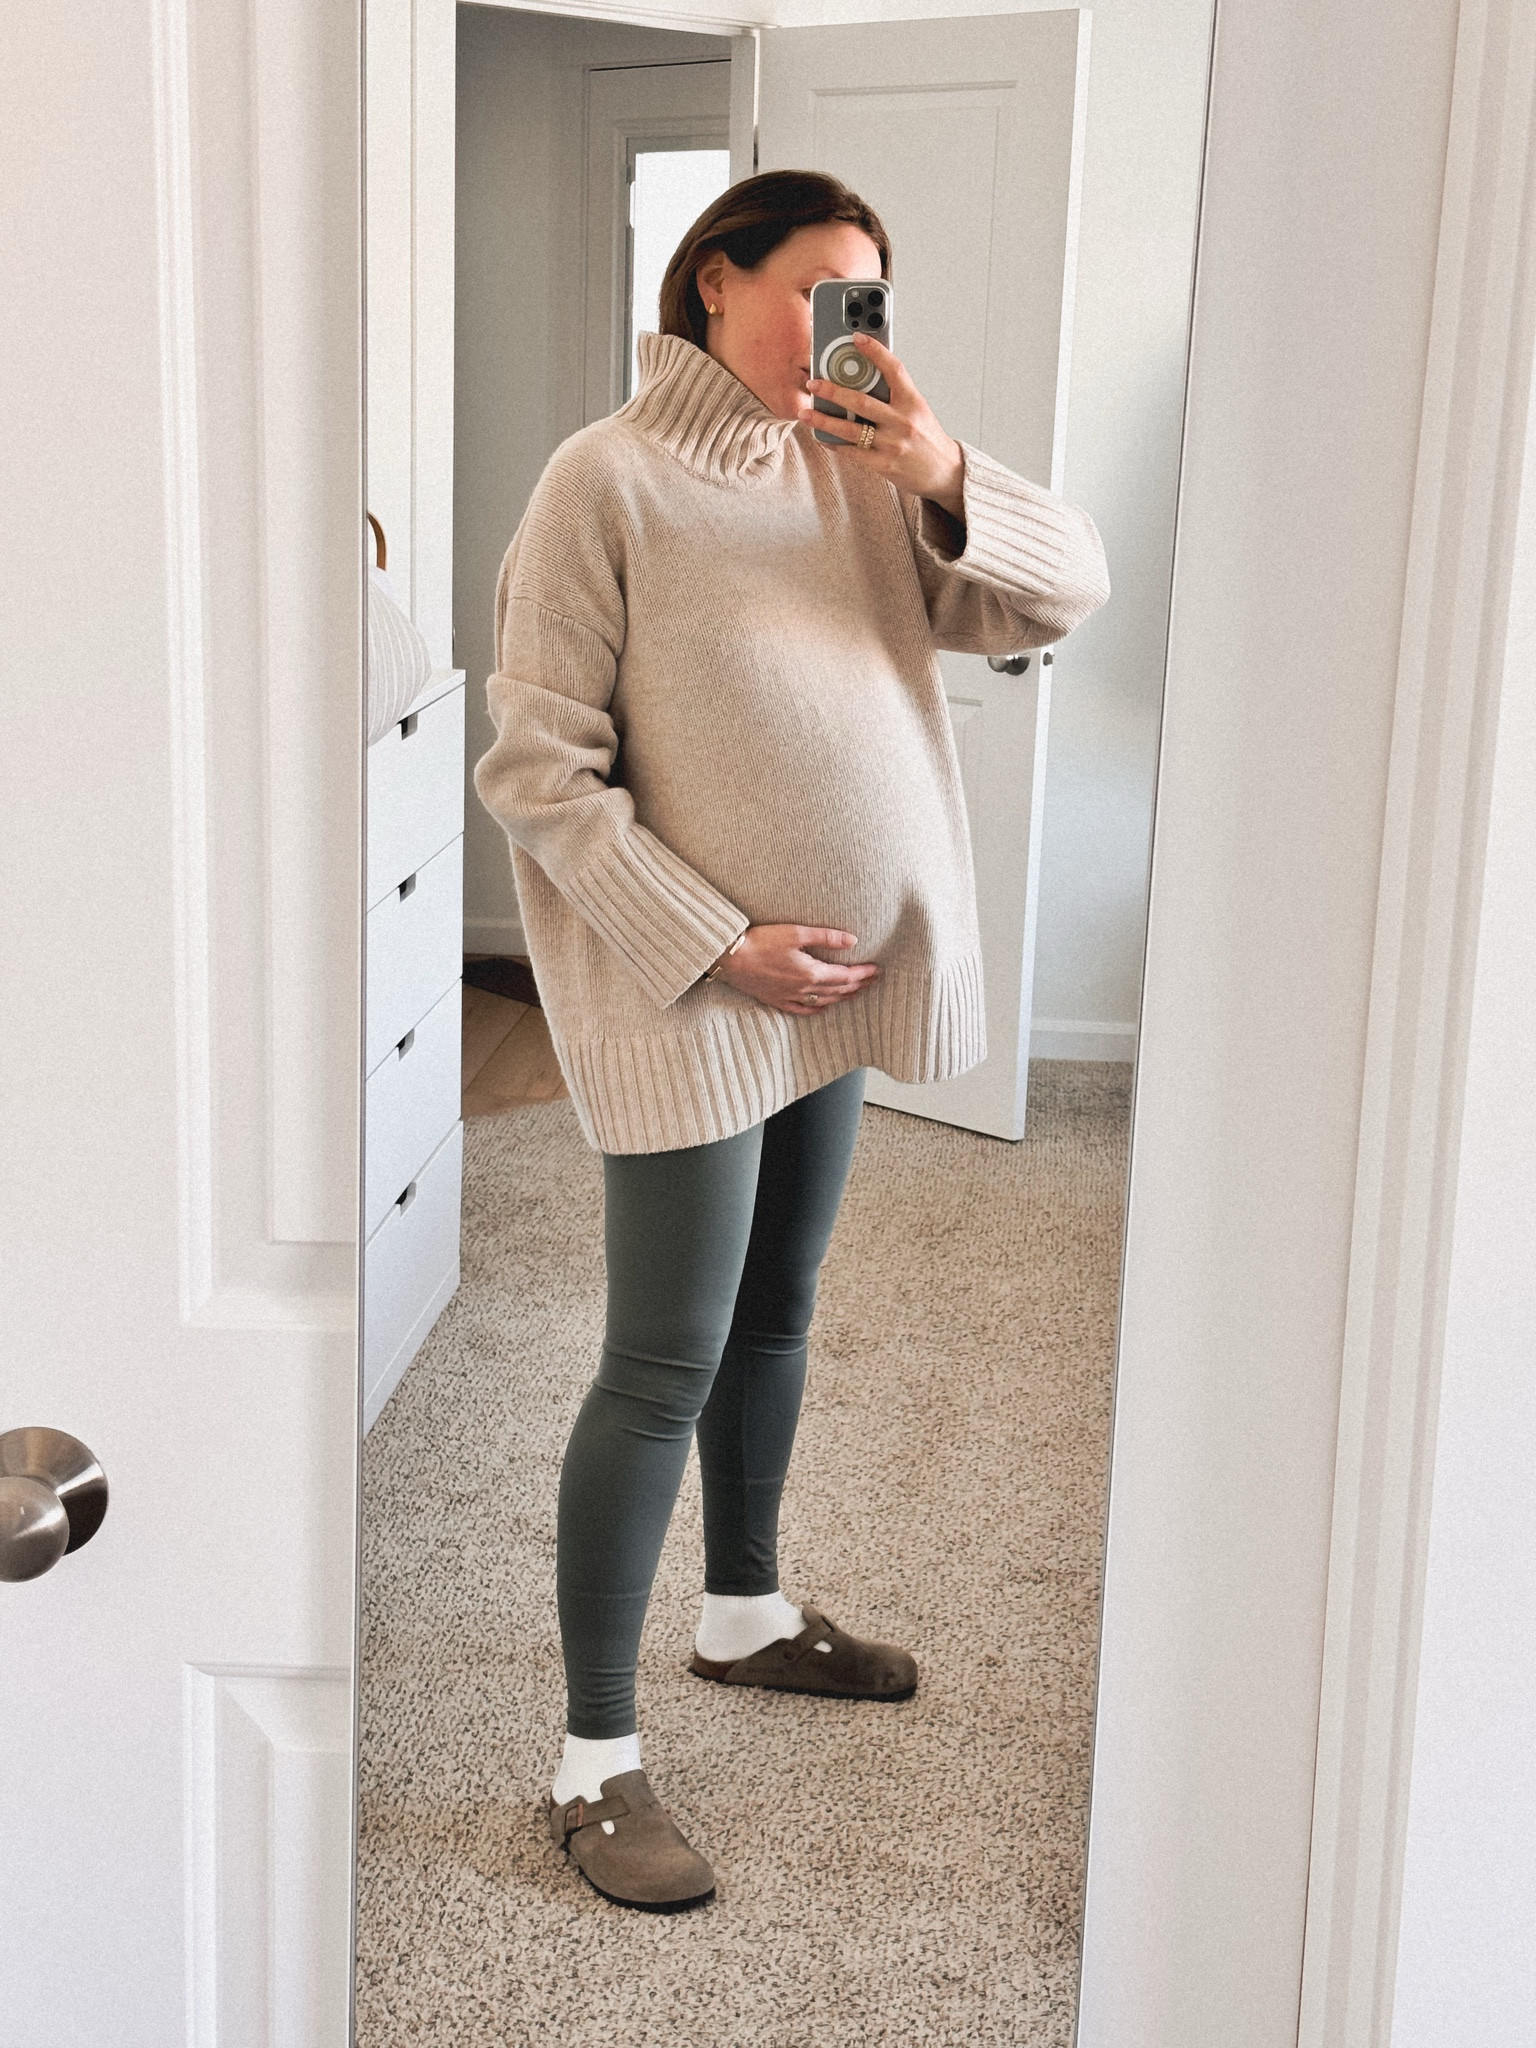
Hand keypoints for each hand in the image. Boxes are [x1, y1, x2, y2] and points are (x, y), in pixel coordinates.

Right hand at [713, 925, 880, 1015]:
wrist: (731, 958)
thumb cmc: (761, 941)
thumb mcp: (796, 933)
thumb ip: (826, 937)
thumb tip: (852, 940)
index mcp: (811, 973)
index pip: (845, 975)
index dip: (863, 973)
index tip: (877, 970)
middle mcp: (803, 989)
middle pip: (839, 990)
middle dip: (858, 985)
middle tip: (873, 981)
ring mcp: (790, 997)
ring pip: (824, 1001)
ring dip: (843, 997)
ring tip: (856, 992)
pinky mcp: (776, 1000)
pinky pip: (802, 1009)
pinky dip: (817, 1008)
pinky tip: (824, 1007)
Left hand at [807, 334, 965, 517]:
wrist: (944, 472)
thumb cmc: (927, 438)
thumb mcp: (917, 410)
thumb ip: (894, 395)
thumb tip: (863, 379)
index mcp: (913, 402)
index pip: (894, 369)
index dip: (875, 351)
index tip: (856, 338)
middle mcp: (903, 422)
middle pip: (861, 402)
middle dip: (833, 391)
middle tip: (813, 383)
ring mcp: (892, 445)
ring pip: (851, 430)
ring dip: (824, 421)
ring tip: (805, 413)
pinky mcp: (884, 465)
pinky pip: (853, 452)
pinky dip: (834, 444)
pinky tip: (821, 437)